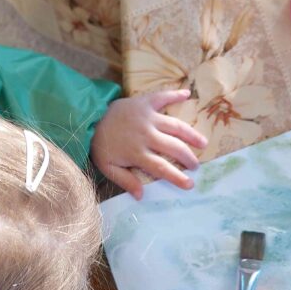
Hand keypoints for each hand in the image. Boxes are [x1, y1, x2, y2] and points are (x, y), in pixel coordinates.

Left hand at [90, 89, 207, 198]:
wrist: (88, 119)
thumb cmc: (100, 145)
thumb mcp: (108, 167)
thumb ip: (125, 180)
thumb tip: (141, 195)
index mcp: (137, 153)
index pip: (162, 168)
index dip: (177, 177)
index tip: (189, 184)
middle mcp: (146, 135)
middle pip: (174, 147)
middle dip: (188, 157)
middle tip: (195, 165)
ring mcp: (147, 117)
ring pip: (175, 126)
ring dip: (191, 134)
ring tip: (203, 143)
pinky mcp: (145, 102)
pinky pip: (162, 96)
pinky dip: (175, 94)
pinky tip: (187, 94)